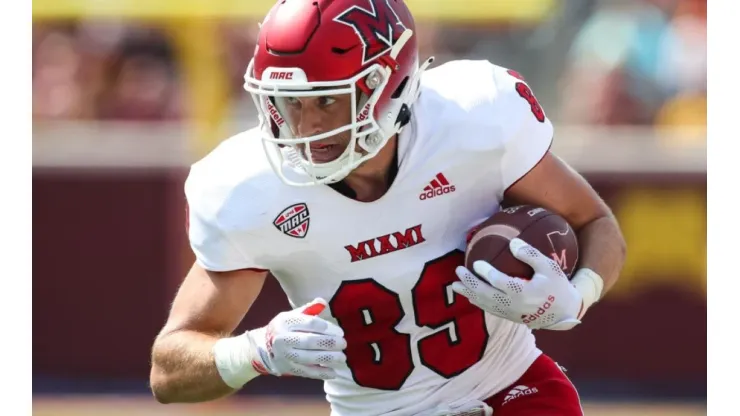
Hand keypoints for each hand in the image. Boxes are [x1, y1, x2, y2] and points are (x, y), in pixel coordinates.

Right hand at [248, 298, 346, 378]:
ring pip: (309, 358)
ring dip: (328, 358)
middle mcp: (283, 338)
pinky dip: (321, 373)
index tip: (340, 332)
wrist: (264, 348)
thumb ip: (309, 309)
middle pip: (309, 341)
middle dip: (329, 343)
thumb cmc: (284, 328)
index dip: (327, 328)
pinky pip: (307, 372)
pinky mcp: (288, 368)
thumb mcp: (292, 315)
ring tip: (342, 357)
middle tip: (344, 343)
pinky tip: (334, 372)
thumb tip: (323, 301)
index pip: (309, 323)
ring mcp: (285, 355)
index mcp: (285, 321)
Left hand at [452, 238, 582, 330]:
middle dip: (470, 283)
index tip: (475, 263)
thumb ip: (531, 255)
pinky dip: (478, 303)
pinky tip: (469, 296)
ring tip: (455, 285)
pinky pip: (490, 310)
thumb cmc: (557, 286)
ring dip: (469, 294)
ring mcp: (510, 313)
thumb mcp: (549, 268)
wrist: (565, 312)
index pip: (500, 282)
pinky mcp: (510, 317)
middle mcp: (513, 305)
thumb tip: (512, 242)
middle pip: (486, 294)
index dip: (486, 273)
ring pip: (485, 304)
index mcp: (523, 293)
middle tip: (458, 272)